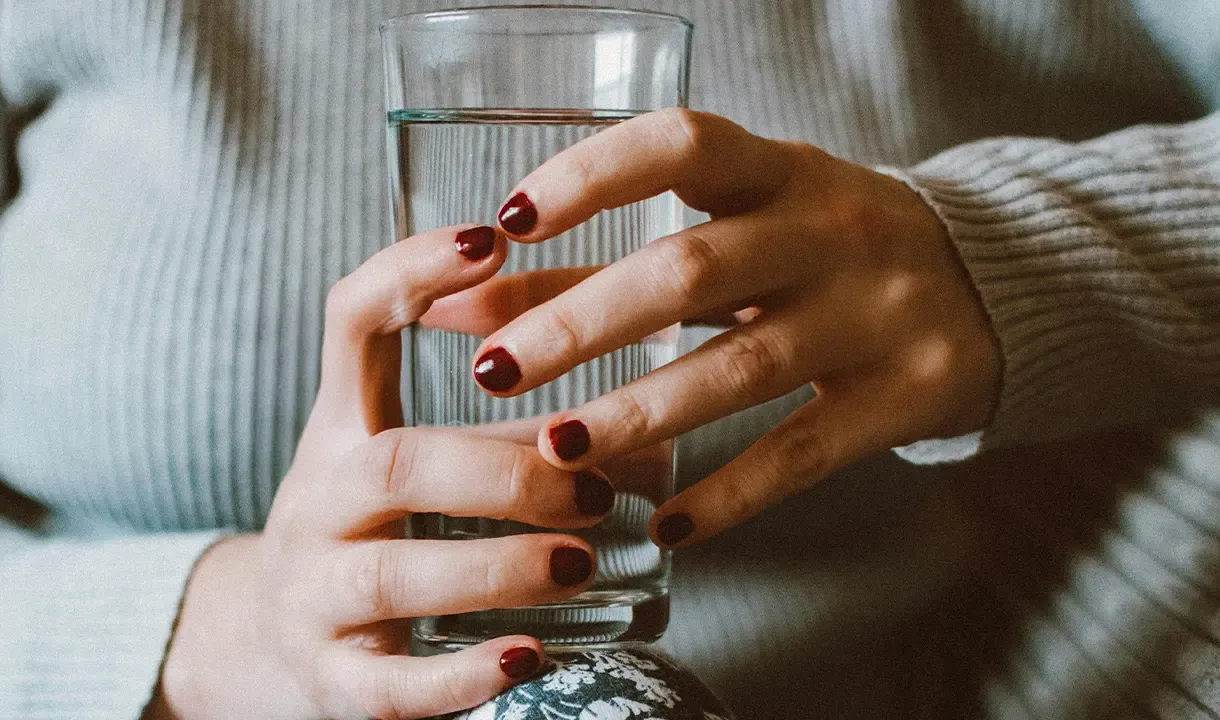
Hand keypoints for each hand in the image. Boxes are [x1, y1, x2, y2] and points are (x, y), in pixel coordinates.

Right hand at [152, 225, 613, 719]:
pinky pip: (389, 687)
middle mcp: (315, 502)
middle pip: (396, 465)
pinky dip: (462, 675)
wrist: (275, 644)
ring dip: (499, 565)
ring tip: (581, 564)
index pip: (350, 324)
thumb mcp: (422, 471)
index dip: (410, 273)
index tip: (492, 238)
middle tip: (598, 489)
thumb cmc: (377, 535)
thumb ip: (511, 439)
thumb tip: (648, 432)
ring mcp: (311, 595)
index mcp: (340, 429)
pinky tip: (530, 659)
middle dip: (505, 471)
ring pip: (394, 573)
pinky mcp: (330, 681)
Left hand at [470, 108, 1001, 548]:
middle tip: (494, 371)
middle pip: (691, 269)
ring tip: (555, 450)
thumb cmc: (826, 250)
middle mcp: (833, 230)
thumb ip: (604, 260)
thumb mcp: (738, 230)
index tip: (508, 221)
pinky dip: (729, 494)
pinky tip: (664, 526)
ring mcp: (878, 313)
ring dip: (639, 412)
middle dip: (582, 322)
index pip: (680, 145)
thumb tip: (469, 300)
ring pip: (742, 366)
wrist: (1000, 286)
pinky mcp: (908, 395)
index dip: (591, 176)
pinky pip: (804, 453)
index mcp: (782, 170)